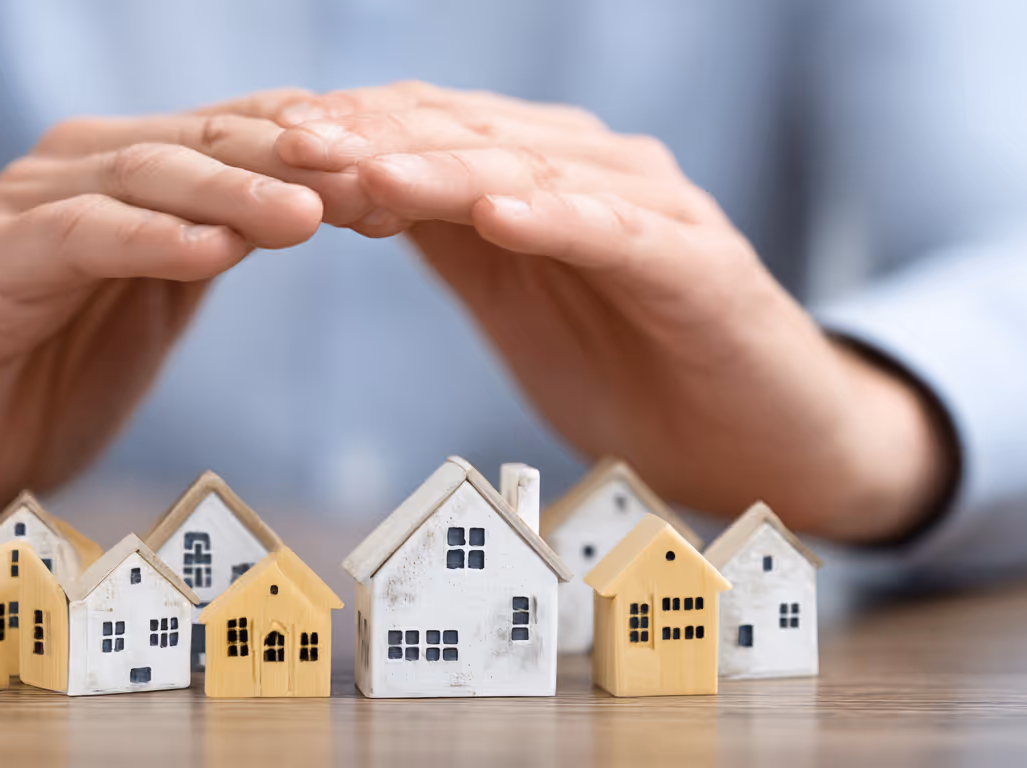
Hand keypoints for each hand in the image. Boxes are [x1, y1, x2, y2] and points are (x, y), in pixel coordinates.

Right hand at [0, 91, 343, 530]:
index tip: (408, 179)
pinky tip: (209, 250)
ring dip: (235, 190)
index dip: (324, 154)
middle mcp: (82, 168)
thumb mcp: (149, 307)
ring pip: (149, 173)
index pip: (243, 139)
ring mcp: (30, 205)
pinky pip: (79, 235)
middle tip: (381, 180)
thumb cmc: (39, 375)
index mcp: (132, 176)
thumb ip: (206, 250)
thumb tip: (307, 208)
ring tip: (311, 212)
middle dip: (299, 160)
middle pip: (209, 141)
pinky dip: (146, 237)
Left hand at [273, 83, 952, 542]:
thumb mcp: (515, 299)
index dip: (351, 133)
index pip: (432, 131)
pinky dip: (557, 219)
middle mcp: (595, 171)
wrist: (758, 440)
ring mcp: (652, 210)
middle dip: (373, 138)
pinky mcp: (699, 265)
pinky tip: (498, 215)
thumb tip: (351, 190)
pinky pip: (619, 233)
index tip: (268, 143)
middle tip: (290, 144)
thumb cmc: (630, 368)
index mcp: (542, 174)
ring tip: (364, 175)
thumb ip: (451, 239)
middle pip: (469, 134)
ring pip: (531, 171)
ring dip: (442, 170)